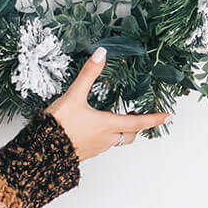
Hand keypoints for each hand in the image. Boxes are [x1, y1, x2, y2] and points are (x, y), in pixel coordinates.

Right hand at [45, 47, 170, 160]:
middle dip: (136, 126)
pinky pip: (102, 145)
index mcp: (107, 125)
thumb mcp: (74, 96)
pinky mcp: (84, 152)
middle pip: (129, 134)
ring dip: (121, 131)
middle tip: (139, 116)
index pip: (137, 122)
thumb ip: (88, 75)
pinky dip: (106, 136)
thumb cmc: (58, 126)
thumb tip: (101, 54)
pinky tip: (95, 128)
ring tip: (118, 119)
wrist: (40, 152)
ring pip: (116, 141)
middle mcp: (105, 139)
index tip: (167, 117)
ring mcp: (95, 147)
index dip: (154, 119)